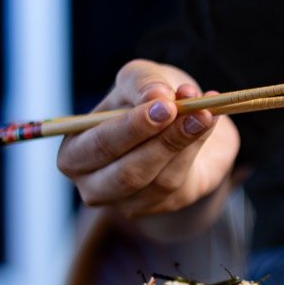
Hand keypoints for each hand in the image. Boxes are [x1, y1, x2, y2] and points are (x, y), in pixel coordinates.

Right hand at [57, 59, 240, 217]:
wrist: (180, 121)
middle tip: (188, 112)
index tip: (165, 106)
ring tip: (205, 113)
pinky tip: (207, 124)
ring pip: (158, 181)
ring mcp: (126, 201)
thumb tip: (157, 95)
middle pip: (126, 174)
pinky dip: (196, 151)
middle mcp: (94, 183)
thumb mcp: (141, 78)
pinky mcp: (160, 206)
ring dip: (185, 143)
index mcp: (76, 151)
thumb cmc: (147, 99)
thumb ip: (144, 82)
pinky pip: (179, 185)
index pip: (98, 146)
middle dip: (161, 142)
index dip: (131, 128)